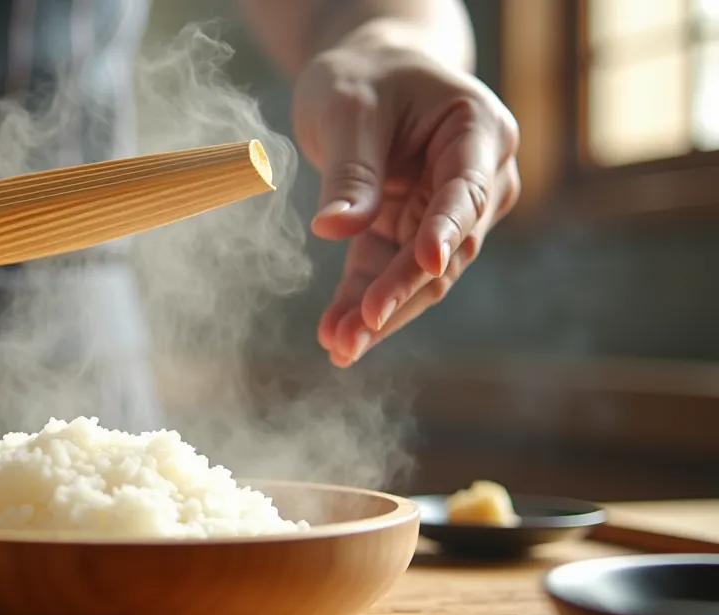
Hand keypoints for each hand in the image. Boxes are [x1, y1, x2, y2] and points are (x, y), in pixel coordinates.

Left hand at [292, 38, 519, 366]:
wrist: (366, 69)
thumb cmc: (366, 76)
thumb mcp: (349, 109)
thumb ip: (350, 170)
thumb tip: (336, 229)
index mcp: (479, 131)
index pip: (466, 190)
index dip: (446, 228)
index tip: (426, 260)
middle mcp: (478, 178)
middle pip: (445, 249)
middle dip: (400, 292)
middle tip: (357, 332)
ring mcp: (446, 211)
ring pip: (420, 276)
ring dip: (379, 314)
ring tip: (338, 346)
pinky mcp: (409, 231)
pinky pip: (387, 273)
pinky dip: (360, 302)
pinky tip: (334, 335)